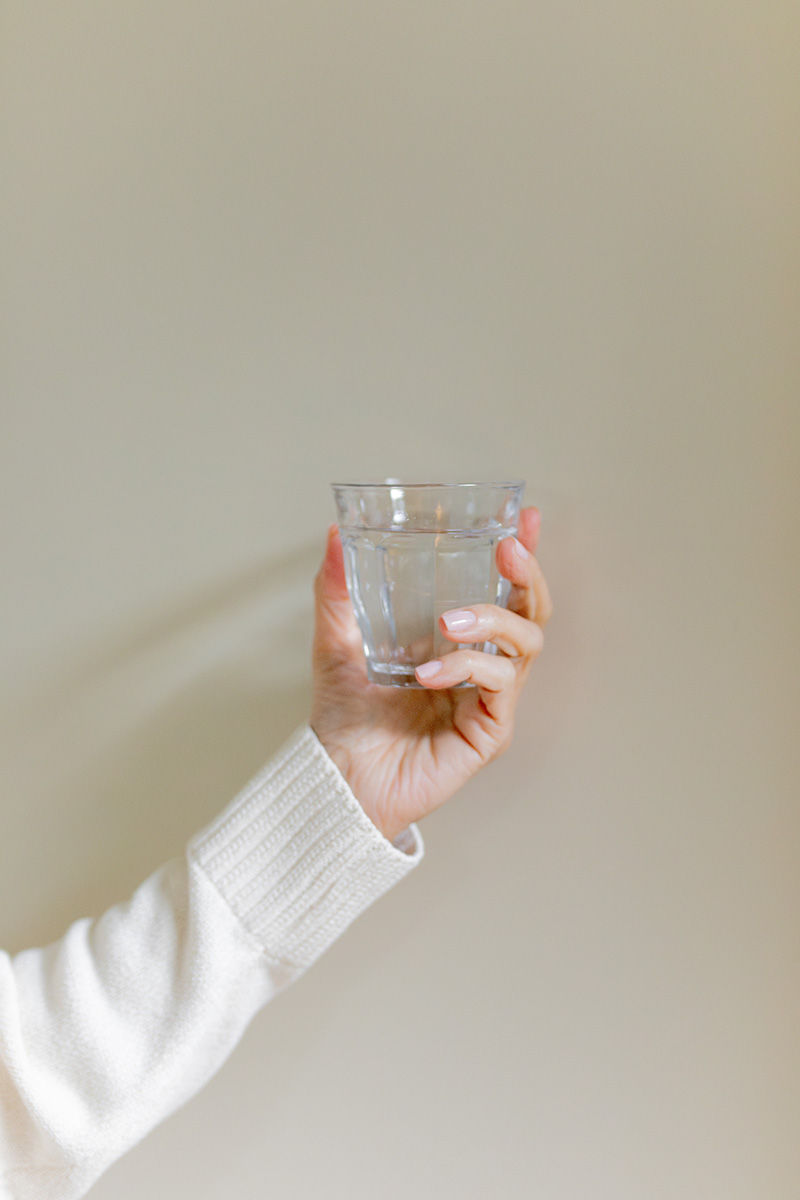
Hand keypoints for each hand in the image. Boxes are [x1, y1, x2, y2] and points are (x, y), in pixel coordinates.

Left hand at [309, 508, 552, 843]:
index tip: (525, 517)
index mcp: (456, 642)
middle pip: (532, 612)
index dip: (521, 555)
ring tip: (451, 621)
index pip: (502, 590)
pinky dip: (468, 668)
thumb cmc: (345, 716)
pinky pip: (498, 685)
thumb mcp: (335, 640)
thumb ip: (337, 590)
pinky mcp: (490, 731)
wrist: (339, 776)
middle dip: (528, 575)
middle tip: (507, 550)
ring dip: (493, 619)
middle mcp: (481, 667)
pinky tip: (431, 673)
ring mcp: (490, 700)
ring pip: (525, 643)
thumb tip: (336, 535)